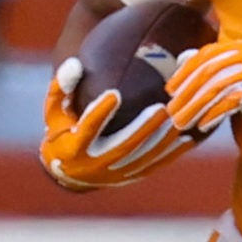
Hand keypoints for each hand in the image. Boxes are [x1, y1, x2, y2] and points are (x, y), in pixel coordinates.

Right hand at [40, 56, 195, 189]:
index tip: (114, 94)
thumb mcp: (54, 110)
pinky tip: (187, 138)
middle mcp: (94, 164)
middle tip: (160, 109)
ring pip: (141, 158)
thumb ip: (62, 86)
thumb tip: (74, 64)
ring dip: (160, 140)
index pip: (88, 128)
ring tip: (175, 120)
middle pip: (122, 147)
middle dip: (142, 129)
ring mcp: (114, 174)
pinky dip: (171, 153)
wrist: (68, 172)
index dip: (100, 112)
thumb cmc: (61, 131)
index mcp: (73, 147)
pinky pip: (153, 165)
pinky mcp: (130, 177)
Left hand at [165, 39, 241, 137]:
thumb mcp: (237, 76)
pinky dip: (215, 113)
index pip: (206, 55)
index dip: (185, 72)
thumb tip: (183, 64)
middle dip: (187, 93)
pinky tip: (204, 124)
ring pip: (218, 87)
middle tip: (173, 111)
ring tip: (183, 121)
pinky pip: (233, 100)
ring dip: (196, 106)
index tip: (170, 90)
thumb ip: (215, 70)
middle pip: (209, 71)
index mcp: (240, 46)